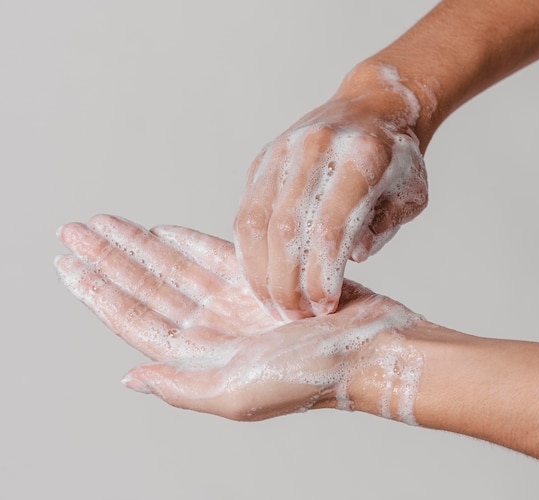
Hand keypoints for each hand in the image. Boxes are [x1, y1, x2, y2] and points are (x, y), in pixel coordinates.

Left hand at [55, 215, 424, 420]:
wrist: (367, 348)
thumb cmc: (310, 377)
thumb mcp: (238, 395)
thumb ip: (180, 387)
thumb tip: (129, 379)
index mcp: (200, 357)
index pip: (134, 320)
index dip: (98, 292)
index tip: (69, 264)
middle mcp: (211, 328)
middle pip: (146, 288)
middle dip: (110, 260)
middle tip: (73, 232)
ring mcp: (233, 302)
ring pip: (173, 268)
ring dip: (140, 246)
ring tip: (107, 224)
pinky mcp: (258, 278)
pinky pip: (214, 255)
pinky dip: (187, 242)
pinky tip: (163, 231)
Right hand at [234, 64, 427, 318]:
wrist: (373, 107)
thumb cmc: (396, 159)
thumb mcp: (412, 196)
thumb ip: (383, 228)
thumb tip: (349, 257)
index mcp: (361, 157)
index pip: (330, 226)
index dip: (321, 275)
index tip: (324, 307)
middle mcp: (315, 149)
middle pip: (286, 229)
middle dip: (287, 284)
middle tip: (295, 317)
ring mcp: (282, 153)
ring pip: (255, 223)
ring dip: (260, 274)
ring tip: (275, 306)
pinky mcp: (262, 161)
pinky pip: (245, 213)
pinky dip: (249, 252)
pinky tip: (261, 278)